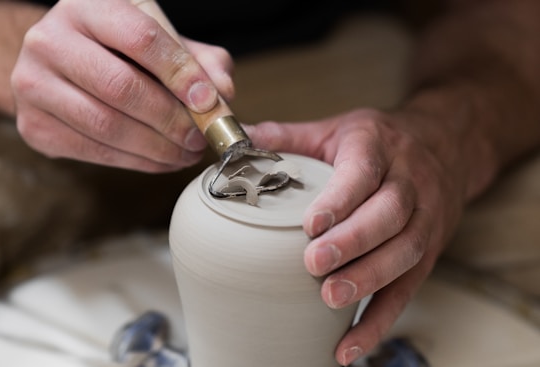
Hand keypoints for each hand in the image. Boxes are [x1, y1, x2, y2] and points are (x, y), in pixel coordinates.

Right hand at [11, 0, 233, 171]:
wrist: (59, 65)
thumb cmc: (118, 51)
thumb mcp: (162, 41)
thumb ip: (200, 61)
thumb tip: (224, 94)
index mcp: (89, 7)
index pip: (140, 37)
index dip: (181, 73)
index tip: (210, 102)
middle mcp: (51, 40)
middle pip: (122, 86)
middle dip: (171, 119)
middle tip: (200, 137)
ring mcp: (35, 84)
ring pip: (107, 125)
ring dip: (158, 147)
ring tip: (187, 152)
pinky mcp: (35, 125)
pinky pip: (95, 152)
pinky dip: (138, 162)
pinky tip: (162, 160)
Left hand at [246, 108, 465, 364]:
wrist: (446, 145)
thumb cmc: (381, 141)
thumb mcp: (337, 129)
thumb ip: (289, 137)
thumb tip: (241, 140)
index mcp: (379, 146)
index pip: (363, 172)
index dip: (341, 199)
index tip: (311, 224)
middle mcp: (409, 181)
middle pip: (389, 214)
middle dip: (354, 242)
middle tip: (315, 265)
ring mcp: (426, 217)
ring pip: (406, 251)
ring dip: (370, 279)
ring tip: (332, 298)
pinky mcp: (429, 251)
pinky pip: (409, 287)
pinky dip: (382, 319)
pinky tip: (352, 343)